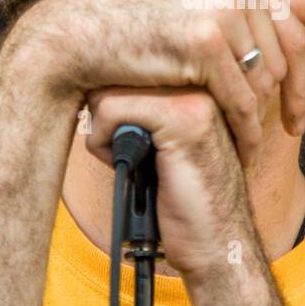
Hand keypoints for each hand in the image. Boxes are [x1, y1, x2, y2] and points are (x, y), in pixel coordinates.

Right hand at [22, 0, 304, 163]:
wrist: (73, 32)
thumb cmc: (131, 15)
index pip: (293, 22)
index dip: (301, 69)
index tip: (297, 105)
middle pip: (287, 51)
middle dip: (287, 95)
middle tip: (287, 127)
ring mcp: (220, 3)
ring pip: (265, 77)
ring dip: (260, 113)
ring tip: (252, 136)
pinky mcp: (202, 40)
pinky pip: (241, 97)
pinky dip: (246, 127)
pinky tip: (243, 146)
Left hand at [84, 86, 249, 277]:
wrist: (217, 243)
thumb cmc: (184, 197)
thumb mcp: (161, 139)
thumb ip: (140, 103)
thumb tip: (87, 79)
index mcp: (198, 78)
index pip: (130, 62)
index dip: (112, 101)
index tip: (121, 136)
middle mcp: (200, 78)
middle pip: (116, 70)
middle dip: (106, 114)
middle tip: (127, 152)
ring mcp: (196, 94)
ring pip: (109, 89)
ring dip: (104, 131)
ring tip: (132, 160)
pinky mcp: (183, 117)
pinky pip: (112, 110)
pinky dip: (104, 143)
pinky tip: (129, 166)